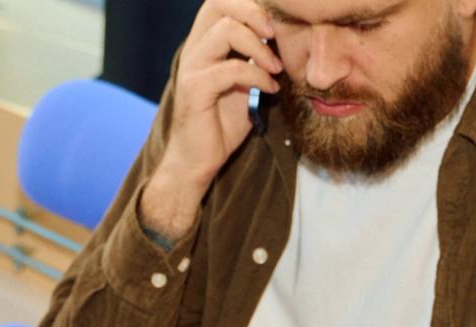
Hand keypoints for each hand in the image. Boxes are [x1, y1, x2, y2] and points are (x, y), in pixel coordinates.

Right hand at [141, 0, 281, 239]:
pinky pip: (231, 69)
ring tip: (276, 68)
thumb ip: (255, 57)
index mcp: (205, 42)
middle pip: (219, 2)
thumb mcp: (244, 82)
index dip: (251, 5)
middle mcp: (194, 48)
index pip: (221, 1)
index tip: (275, 28)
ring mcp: (192, 67)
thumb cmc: (221, 122)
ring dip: (259, 47)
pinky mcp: (194, 89)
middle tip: (275, 36)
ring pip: (226, 31)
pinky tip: (269, 90)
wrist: (198, 160)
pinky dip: (257, 76)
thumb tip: (283, 36)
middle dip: (255, 13)